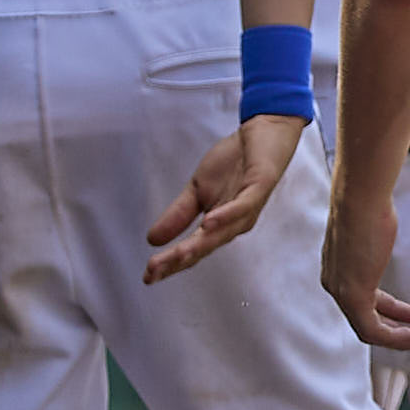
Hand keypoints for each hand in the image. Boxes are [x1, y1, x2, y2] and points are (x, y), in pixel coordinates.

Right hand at [147, 114, 301, 281]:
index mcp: (219, 225)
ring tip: (177, 255)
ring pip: (221, 233)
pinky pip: (241, 206)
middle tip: (153, 271)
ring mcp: (247, 208)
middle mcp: (234, 224)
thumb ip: (179, 215)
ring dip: (198, 245)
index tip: (147, 276)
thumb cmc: (234, 164)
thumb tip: (152, 239)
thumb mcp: (198, 189)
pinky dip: (225, 216)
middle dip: (177, 260)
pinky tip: (208, 223)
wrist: (262, 133)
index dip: (170, 263)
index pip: (192, 250)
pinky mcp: (258, 189)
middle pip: (204, 247)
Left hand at [320, 177, 409, 352]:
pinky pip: (372, 329)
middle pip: (364, 316)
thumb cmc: (368, 202)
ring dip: (397, 338)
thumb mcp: (371, 224)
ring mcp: (340, 291)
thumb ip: (374, 233)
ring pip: (367, 329)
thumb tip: (384, 215)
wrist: (359, 197)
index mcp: (337, 267)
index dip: (389, 309)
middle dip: (394, 326)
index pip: (362, 298)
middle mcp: (333, 283)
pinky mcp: (352, 295)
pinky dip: (395, 337)